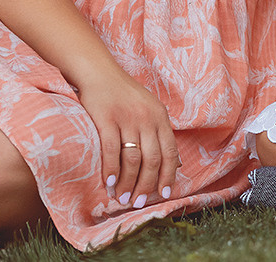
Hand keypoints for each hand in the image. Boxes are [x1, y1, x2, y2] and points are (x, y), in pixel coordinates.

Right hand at [76, 67, 179, 207]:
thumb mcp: (150, 109)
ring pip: (132, 159)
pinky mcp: (107, 119)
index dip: (168, 174)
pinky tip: (109, 184)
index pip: (170, 151)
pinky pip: (111, 150)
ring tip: (123, 198)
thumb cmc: (124, 94)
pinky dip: (111, 170)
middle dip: (146, 185)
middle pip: (152, 159)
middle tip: (138, 202)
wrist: (100, 72)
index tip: (164, 193)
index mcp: (160, 116)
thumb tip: (175, 163)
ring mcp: (127, 118)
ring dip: (128, 182)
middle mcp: (147, 118)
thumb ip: (160, 133)